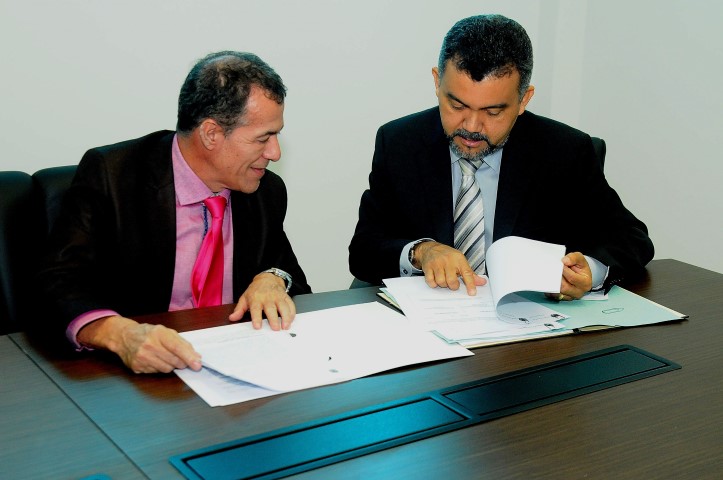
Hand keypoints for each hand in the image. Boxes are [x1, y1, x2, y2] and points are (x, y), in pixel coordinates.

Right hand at [77, 315, 201, 373]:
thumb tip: (196, 356)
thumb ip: (182, 343)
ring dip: (170, 366)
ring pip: (166, 369)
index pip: (177, 347)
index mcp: (159, 333)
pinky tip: (154, 360)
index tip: (197, 364)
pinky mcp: (137, 367)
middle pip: (174, 361)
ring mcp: (141, 357)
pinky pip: (156, 373)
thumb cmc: (148, 333)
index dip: (189, 357)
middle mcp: (149, 345)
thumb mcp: (166, 332)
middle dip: (182, 362)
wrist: (124, 337)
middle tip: (181, 360)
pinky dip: (159, 368)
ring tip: (164, 357)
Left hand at [229, 271, 295, 329]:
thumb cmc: (256, 291)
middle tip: (275, 329)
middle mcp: (268, 298)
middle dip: (274, 319)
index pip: (256, 309)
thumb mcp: (245, 298)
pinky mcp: (286, 297)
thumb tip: (232, 318)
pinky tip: (291, 320)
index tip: (257, 326)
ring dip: (286, 317)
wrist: (267, 278)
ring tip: (286, 326)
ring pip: (283, 307)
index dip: (256, 318)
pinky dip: (292, 313)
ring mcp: (278, 297)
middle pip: (271, 309)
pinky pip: (291, 304)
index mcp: (256, 299)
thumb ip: (239, 309)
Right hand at [414, 241, 486, 294]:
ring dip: (443, 284)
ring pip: (441, 282)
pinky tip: (436, 279)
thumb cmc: (448, 256)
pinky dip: (434, 284)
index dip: (470, 284)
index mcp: (459, 259)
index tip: (472, 293)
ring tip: (444, 279)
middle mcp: (448, 261)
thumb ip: (470, 273)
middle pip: (452, 281)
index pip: (467, 273)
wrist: (430, 248)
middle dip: (453, 286)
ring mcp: (437, 264)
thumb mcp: (460, 261)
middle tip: (453, 283)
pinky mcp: (427, 267)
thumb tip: (482, 282)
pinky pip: (431, 281)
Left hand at [546, 252, 592, 300]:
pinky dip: (549, 289)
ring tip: (549, 275)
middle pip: (564, 287)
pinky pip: (553, 296)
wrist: (579, 274)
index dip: (564, 271)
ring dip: (552, 284)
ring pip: (558, 293)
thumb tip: (564, 261)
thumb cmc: (579, 266)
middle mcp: (578, 292)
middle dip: (557, 278)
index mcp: (585, 283)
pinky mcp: (562, 298)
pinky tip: (547, 282)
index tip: (560, 265)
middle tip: (552, 270)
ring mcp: (570, 296)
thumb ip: (574, 258)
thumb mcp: (579, 258)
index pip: (572, 278)